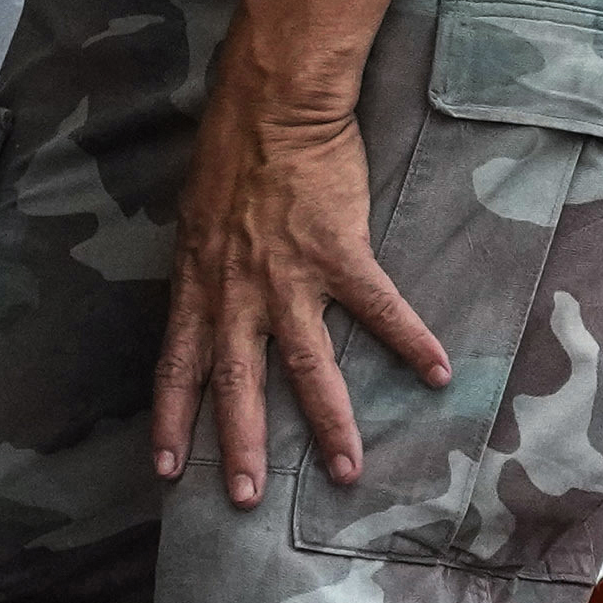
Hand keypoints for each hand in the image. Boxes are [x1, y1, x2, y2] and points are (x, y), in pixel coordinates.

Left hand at [151, 73, 451, 507]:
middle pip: (236, 383)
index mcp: (200, 284)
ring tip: (349, 471)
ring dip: (328, 422)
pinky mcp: (338, 253)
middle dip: (240, 446)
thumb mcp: (196, 221)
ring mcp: (288, 276)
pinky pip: (378, 308)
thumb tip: (204, 300)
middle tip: (245, 499)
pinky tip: (436, 372)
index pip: (176, 365)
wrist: (272, 103)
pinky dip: (409, 340)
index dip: (172, 418)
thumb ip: (203, 270)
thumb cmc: (231, 154)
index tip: (167, 469)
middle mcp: (237, 290)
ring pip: (306, 365)